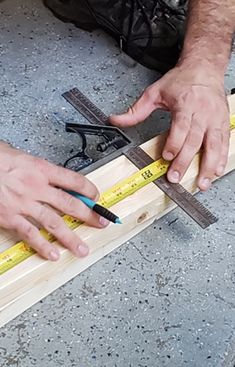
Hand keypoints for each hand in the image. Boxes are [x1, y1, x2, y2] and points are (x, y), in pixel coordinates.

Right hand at [0, 143, 107, 260]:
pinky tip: (53, 254)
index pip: (73, 180)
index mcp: (40, 169)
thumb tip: (50, 174)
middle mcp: (36, 187)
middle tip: (101, 223)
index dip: (89, 190)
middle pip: (69, 203)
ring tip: (82, 248)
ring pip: (53, 223)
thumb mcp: (20, 155)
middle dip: (89, 215)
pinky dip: (43, 245)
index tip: (96, 197)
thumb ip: (37, 167)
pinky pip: (30, 234)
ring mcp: (23, 204)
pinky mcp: (10, 217)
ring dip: (70, 237)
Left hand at [110, 62, 229, 190]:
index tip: (166, 156)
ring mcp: (215, 118)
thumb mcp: (154, 92)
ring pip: (214, 144)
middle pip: (195, 139)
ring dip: (208, 165)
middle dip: (185, 161)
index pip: (181, 126)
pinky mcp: (223, 123)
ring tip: (202, 183)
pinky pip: (224, 143)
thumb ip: (136, 111)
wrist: (205, 68)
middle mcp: (202, 111)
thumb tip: (116, 120)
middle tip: (176, 177)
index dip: (175, 143)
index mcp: (185, 103)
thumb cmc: (181, 81)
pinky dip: (222, 158)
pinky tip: (217, 171)